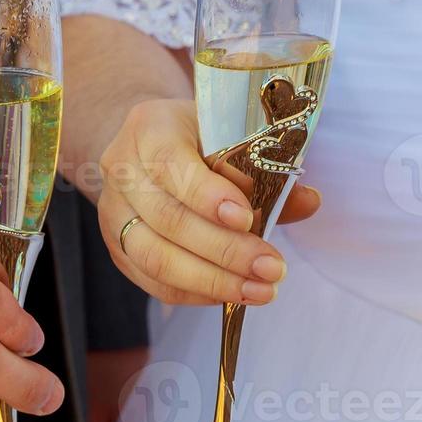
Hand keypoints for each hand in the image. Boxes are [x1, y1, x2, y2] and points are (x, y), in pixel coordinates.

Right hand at [97, 99, 319, 305]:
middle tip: (271, 268)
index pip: (171, 164)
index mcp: (150, 127)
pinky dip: (195, 293)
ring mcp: (112, 211)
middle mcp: (122, 168)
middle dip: (224, 250)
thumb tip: (308, 202)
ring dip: (212, 280)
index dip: (207, 196)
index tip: (247, 219)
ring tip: (259, 290)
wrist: (153, 148)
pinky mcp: (117, 247)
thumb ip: (267, 169)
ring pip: (156, 257)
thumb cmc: (202, 138)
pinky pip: (153, 281)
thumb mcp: (233, 136)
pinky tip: (232, 294)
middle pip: (167, 219)